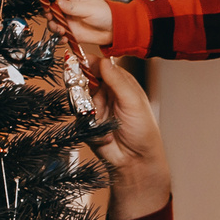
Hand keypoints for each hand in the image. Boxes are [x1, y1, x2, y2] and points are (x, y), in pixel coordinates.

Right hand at [53, 0, 114, 45]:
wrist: (115, 30)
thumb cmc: (105, 14)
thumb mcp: (89, 8)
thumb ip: (73, 7)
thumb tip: (57, 1)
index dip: (48, 2)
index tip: (46, 7)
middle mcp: (68, 10)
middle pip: (51, 11)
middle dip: (49, 16)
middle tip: (52, 20)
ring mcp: (69, 22)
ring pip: (54, 24)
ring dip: (54, 27)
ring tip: (60, 31)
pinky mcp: (72, 33)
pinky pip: (61, 35)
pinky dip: (60, 37)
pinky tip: (64, 38)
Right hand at [85, 51, 171, 219]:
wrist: (135, 160)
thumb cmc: (143, 131)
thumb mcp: (133, 101)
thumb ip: (117, 80)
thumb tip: (104, 60)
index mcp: (120, 82)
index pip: (100, 65)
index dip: (88, 61)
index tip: (77, 59)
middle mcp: (106, 92)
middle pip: (84, 77)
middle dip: (79, 80)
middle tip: (78, 84)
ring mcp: (95, 106)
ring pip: (76, 94)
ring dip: (81, 101)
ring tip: (92, 111)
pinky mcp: (86, 121)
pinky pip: (76, 114)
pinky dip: (83, 119)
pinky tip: (96, 126)